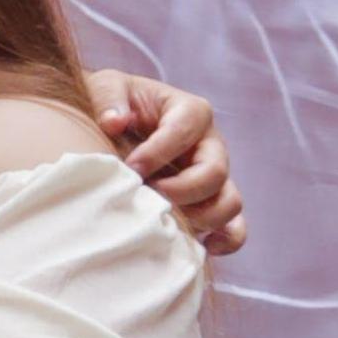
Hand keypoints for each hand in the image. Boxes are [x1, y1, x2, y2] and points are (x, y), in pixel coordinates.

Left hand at [85, 69, 245, 255]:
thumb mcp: (103, 89)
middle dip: (181, 189)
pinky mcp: (208, 204)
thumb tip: (114, 121)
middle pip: (216, 171)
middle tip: (148, 195)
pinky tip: (200, 248)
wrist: (107, 131)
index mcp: (188, 112)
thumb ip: (108, 99)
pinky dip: (225, 241)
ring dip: (201, 217)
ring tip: (165, 220)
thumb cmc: (110, 107)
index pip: (187, 128)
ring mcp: (212, 177)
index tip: (130, 167)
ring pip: (230, 202)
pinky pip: (234, 228)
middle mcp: (208, 145)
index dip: (160, 151)